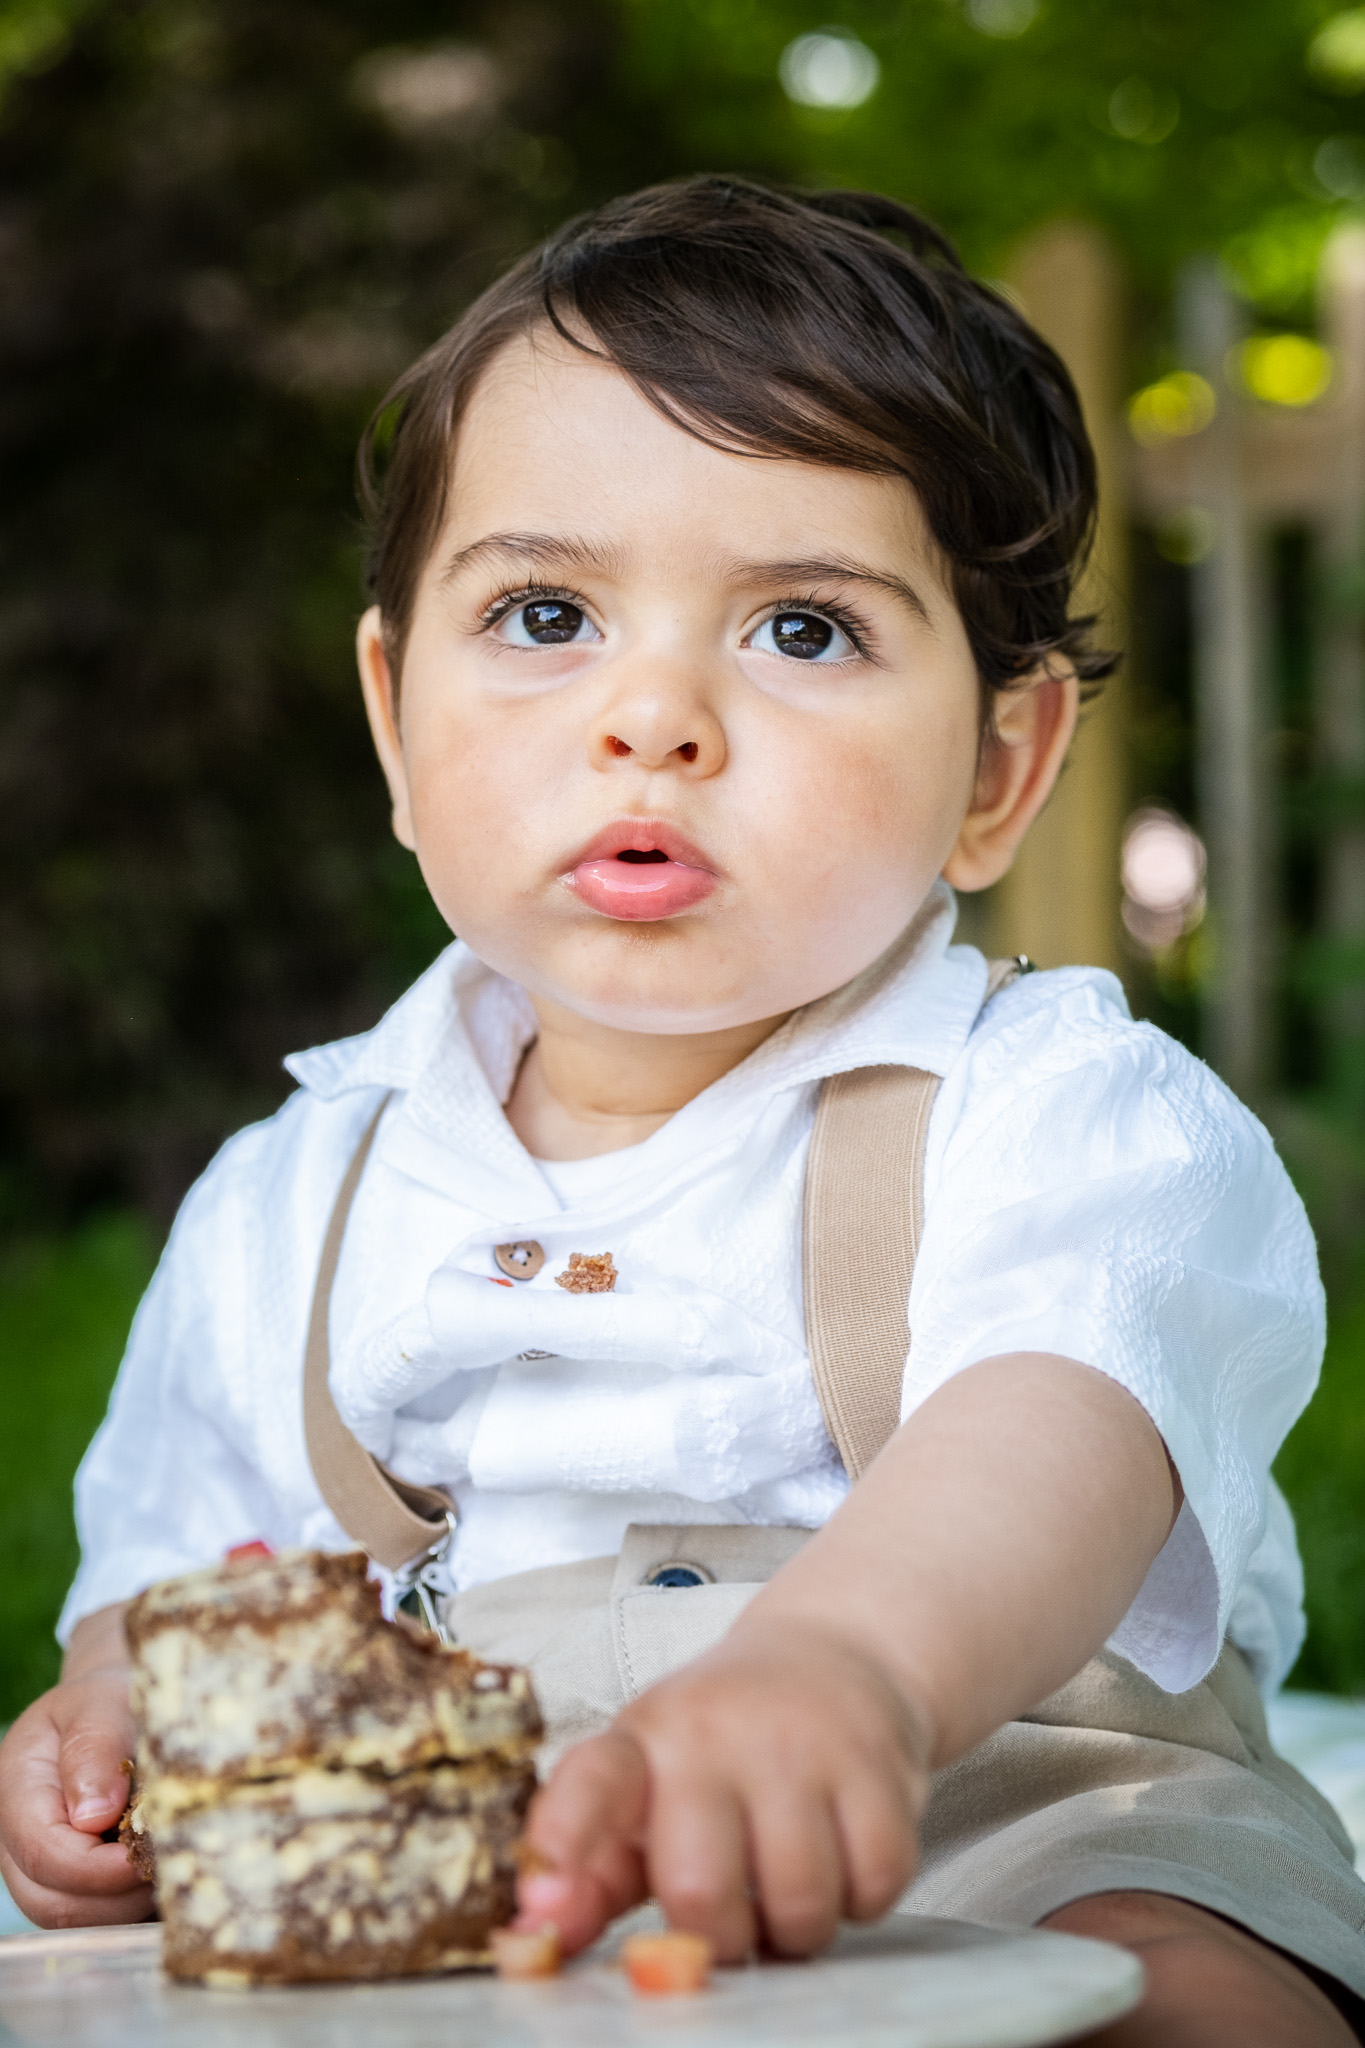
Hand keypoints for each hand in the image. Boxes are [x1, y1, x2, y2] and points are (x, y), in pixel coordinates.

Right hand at [0, 1654, 151, 1927]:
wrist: (114, 1710)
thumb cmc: (110, 1700)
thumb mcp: (104, 1701)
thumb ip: (96, 1748)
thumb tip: (93, 1817)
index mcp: (16, 1788)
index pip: (43, 1851)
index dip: (97, 1867)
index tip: (148, 1853)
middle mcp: (15, 1839)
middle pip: (53, 1901)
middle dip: (116, 1896)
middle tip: (173, 1868)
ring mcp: (38, 1868)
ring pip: (75, 1918)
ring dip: (127, 1906)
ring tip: (174, 1868)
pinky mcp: (69, 1884)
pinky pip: (96, 1915)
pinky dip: (132, 1906)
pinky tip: (168, 1877)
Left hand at [516, 1615, 929, 1961]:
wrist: (835, 1653)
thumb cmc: (725, 1740)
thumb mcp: (648, 1781)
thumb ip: (594, 1866)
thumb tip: (537, 1937)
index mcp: (645, 1739)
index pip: (592, 1783)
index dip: (564, 1841)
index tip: (542, 1904)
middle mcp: (716, 1733)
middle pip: (700, 1891)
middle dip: (720, 1935)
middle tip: (734, 1909)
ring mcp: (802, 1745)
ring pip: (798, 1905)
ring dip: (797, 1926)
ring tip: (788, 1881)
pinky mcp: (879, 1765)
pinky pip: (875, 1887)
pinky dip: (863, 1898)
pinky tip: (843, 1856)